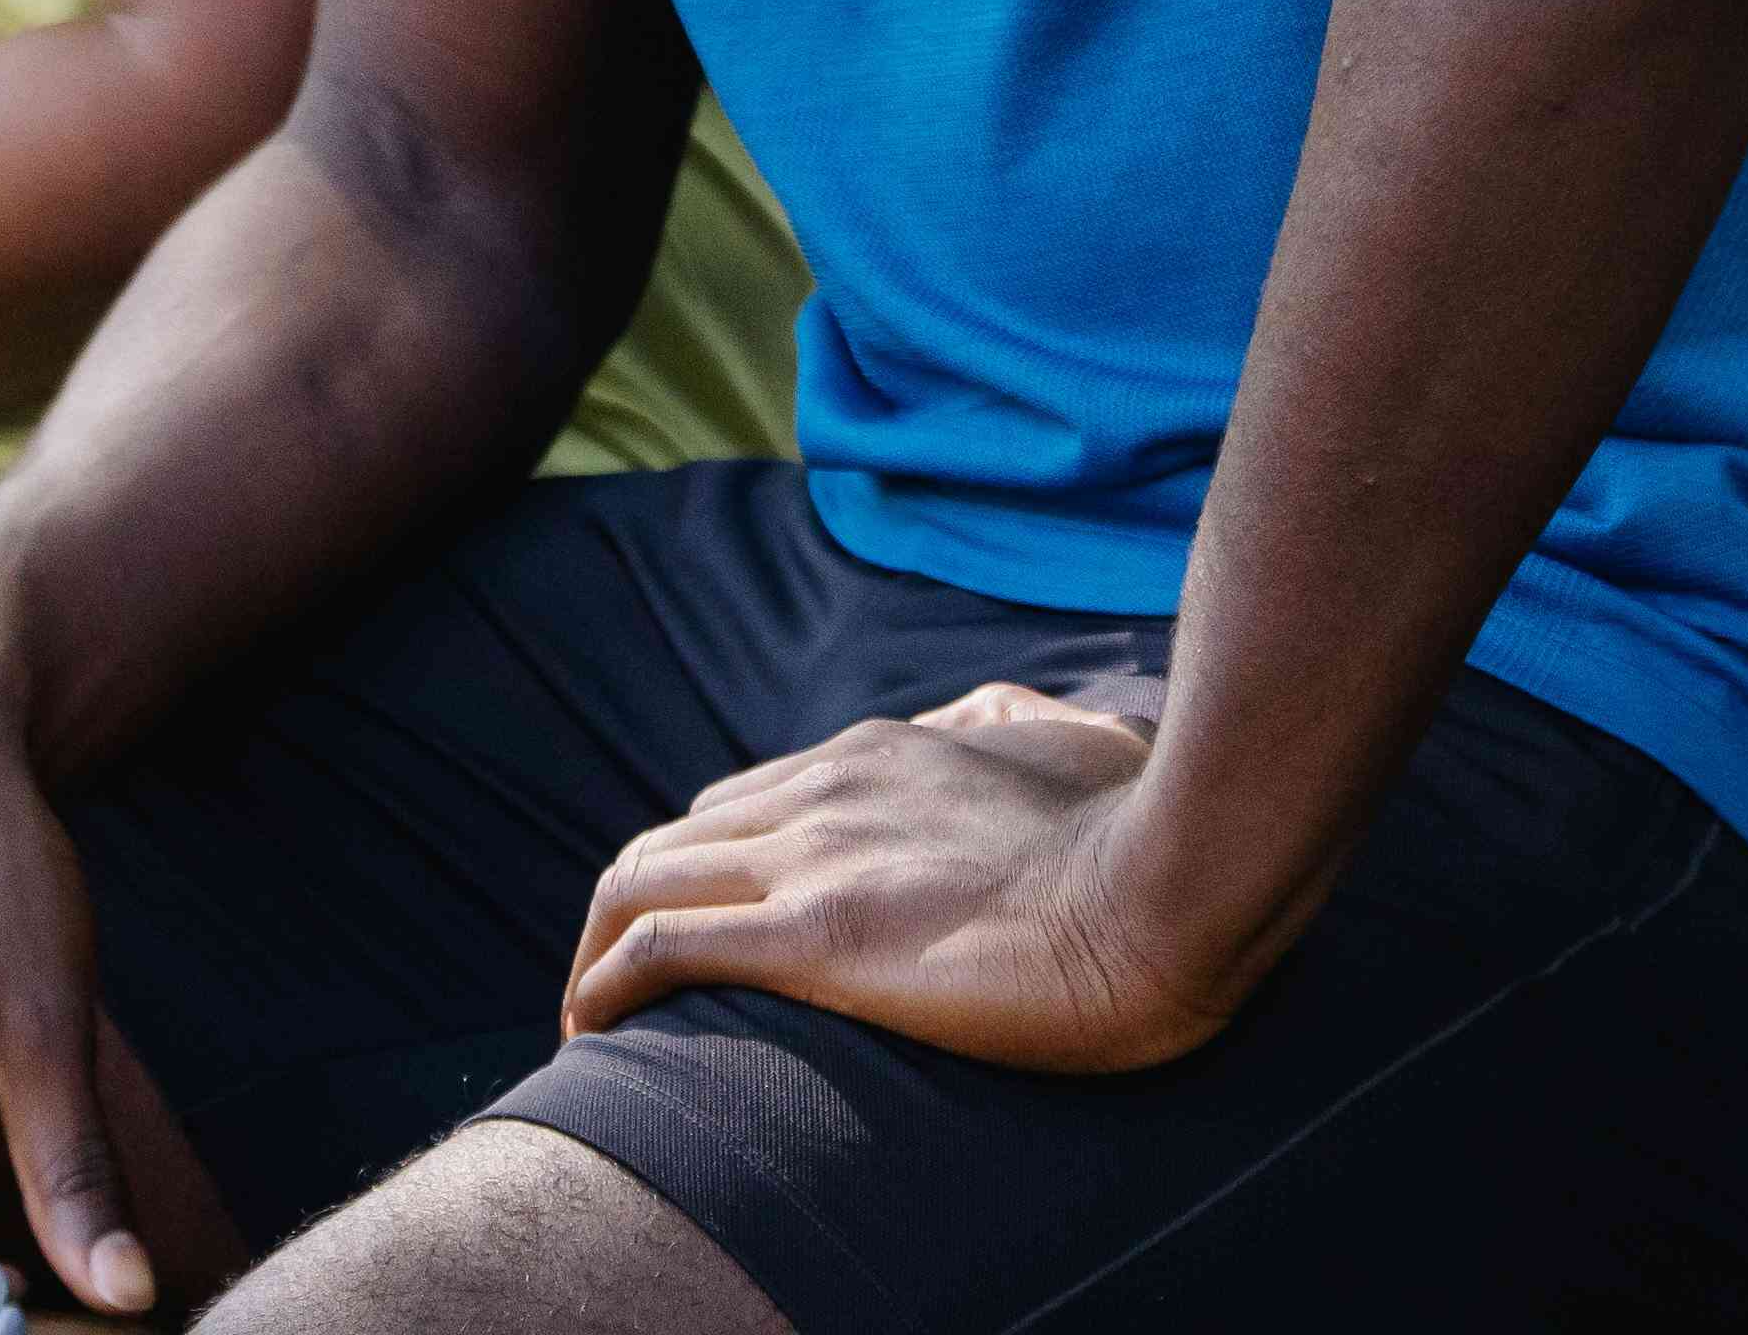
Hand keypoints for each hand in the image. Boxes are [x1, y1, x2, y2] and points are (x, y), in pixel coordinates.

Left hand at [560, 679, 1258, 1074]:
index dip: (697, 871)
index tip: (694, 935)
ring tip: (583, 1020)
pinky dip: (602, 984)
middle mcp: (824, 791)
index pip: (739, 803)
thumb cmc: (1136, 835)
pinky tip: (589, 1031)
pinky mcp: (812, 938)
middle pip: (669, 840)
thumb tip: (983, 716)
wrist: (1164, 889)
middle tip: (618, 989)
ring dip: (590, 953)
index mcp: (875, 754)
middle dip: (623, 912)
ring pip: (637, 882)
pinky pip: (659, 947)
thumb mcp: (1064, 745)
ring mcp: (812, 859)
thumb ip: (1006, 726)